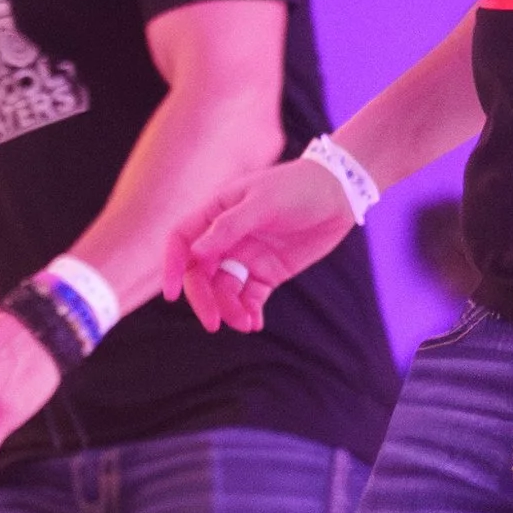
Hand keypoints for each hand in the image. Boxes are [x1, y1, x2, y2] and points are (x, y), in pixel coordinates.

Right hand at [166, 158, 356, 335]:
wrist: (339, 194)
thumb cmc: (298, 188)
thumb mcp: (263, 203)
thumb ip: (228, 227)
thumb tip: (195, 254)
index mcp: (215, 213)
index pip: (181, 242)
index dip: (172, 267)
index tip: (172, 295)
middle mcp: (225, 237)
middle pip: (201, 274)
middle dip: (204, 299)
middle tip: (213, 324)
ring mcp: (246, 256)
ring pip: (225, 290)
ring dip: (229, 310)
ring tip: (245, 324)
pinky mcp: (268, 272)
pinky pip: (250, 297)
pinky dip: (249, 312)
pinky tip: (255, 323)